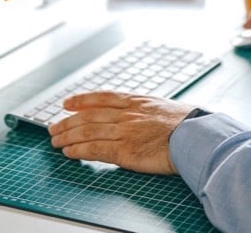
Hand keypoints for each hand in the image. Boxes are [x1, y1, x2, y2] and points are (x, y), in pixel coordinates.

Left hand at [47, 91, 193, 174]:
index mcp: (136, 101)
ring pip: (87, 132)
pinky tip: (69, 152)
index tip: (67, 103)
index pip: (102, 98)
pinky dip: (79, 151)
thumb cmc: (188, 124)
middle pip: (88, 116)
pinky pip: (95, 150)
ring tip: (56, 141)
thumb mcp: (164, 107)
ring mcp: (124, 132)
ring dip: (68, 136)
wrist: (196, 136)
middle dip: (67, 121)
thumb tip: (140, 115)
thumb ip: (146, 110)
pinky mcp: (125, 151)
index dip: (81, 100)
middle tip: (54, 127)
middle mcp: (126, 114)